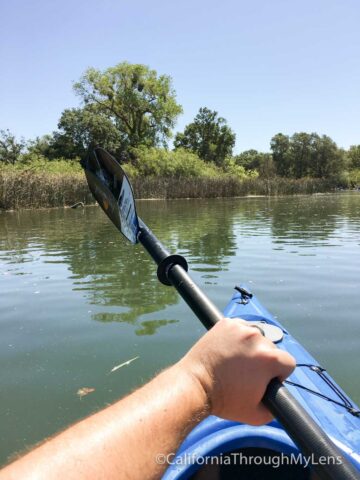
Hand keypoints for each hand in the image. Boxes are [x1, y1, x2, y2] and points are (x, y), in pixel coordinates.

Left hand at [178, 318, 295, 424]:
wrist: (195, 385)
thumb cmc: (225, 401)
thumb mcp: (258, 415)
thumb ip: (277, 405)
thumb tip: (279, 393)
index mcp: (269, 357)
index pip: (288, 363)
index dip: (278, 375)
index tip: (265, 380)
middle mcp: (257, 337)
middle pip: (271, 349)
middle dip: (263, 360)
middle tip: (246, 372)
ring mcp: (240, 328)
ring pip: (256, 336)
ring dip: (251, 347)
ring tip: (236, 360)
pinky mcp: (226, 323)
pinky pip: (241, 328)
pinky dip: (237, 337)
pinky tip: (229, 349)